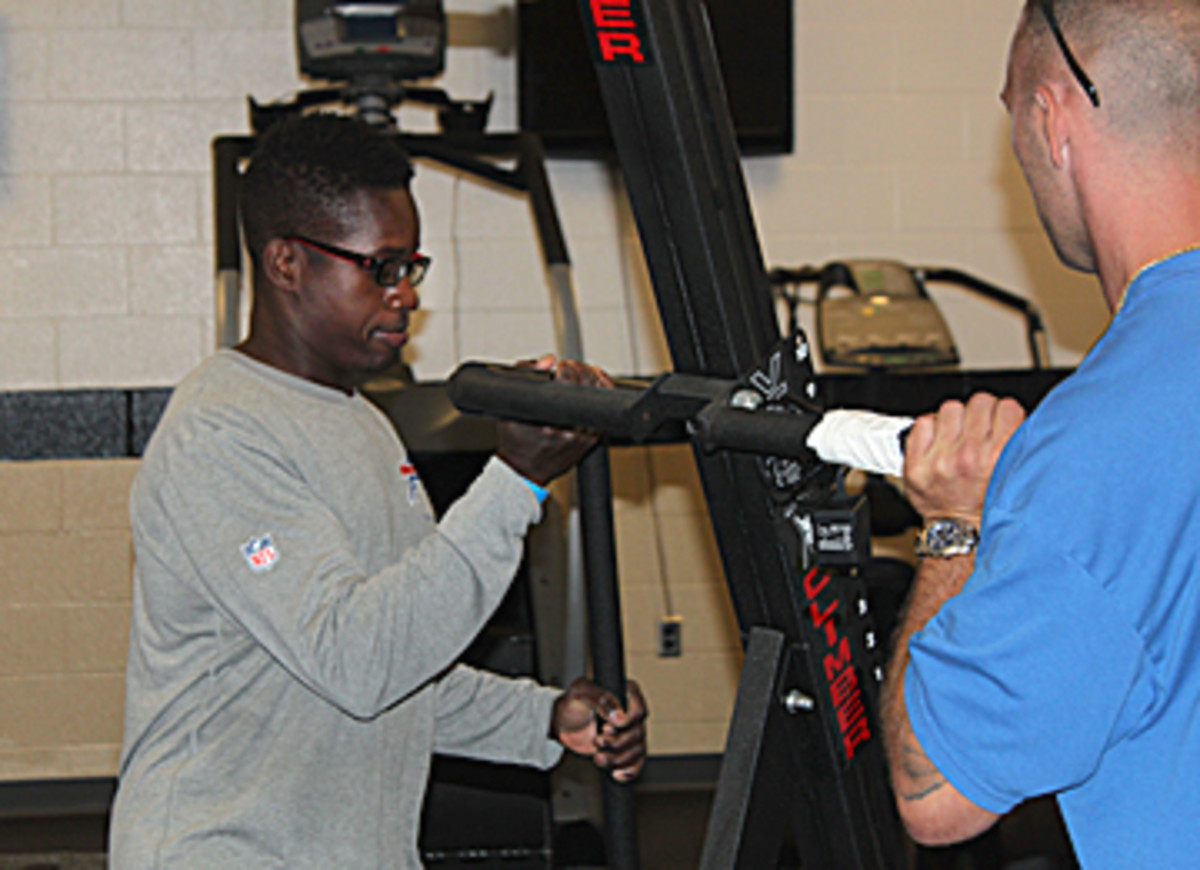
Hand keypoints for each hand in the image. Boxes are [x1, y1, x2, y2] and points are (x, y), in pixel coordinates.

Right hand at [496, 355, 613, 484]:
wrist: (526, 468)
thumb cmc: (517, 438)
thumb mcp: (510, 406)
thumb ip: (524, 376)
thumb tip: (549, 360)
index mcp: (547, 422)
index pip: (568, 383)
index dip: (567, 368)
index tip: (561, 366)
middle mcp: (568, 430)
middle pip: (587, 386)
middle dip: (581, 369)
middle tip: (571, 367)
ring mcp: (583, 436)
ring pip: (600, 397)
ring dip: (593, 379)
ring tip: (582, 373)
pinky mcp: (593, 440)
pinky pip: (605, 411)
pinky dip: (602, 394)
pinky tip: (595, 385)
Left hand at [551, 677, 647, 782]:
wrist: (563, 724)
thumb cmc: (572, 703)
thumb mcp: (580, 693)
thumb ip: (599, 698)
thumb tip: (619, 716)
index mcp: (626, 694)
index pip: (640, 710)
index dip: (628, 722)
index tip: (608, 726)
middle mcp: (632, 714)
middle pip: (638, 734)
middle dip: (616, 742)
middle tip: (598, 739)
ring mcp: (630, 733)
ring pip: (638, 751)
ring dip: (618, 759)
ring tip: (598, 756)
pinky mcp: (625, 750)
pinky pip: (636, 764)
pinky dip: (629, 771)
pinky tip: (616, 774)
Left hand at [903, 393, 1024, 525]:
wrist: (962, 533)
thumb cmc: (990, 506)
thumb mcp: (1016, 475)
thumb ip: (1018, 443)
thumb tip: (1015, 415)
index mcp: (999, 458)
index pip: (1008, 407)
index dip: (1006, 415)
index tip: (1001, 423)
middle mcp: (969, 457)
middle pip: (980, 403)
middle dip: (982, 415)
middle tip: (980, 431)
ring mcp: (940, 460)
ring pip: (951, 408)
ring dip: (956, 419)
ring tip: (959, 437)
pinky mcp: (917, 465)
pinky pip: (923, 423)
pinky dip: (931, 428)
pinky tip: (939, 443)